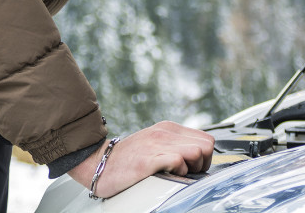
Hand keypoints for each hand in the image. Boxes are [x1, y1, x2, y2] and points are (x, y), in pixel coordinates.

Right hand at [68, 121, 214, 198]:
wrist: (98, 162)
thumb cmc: (127, 159)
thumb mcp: (154, 143)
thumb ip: (174, 145)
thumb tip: (196, 158)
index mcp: (169, 128)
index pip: (206, 139)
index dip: (205, 158)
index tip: (193, 168)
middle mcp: (166, 133)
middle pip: (207, 145)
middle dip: (203, 163)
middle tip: (188, 172)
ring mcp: (158, 144)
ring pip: (198, 152)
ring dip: (192, 168)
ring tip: (177, 174)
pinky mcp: (149, 159)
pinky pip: (179, 162)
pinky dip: (179, 172)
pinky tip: (167, 175)